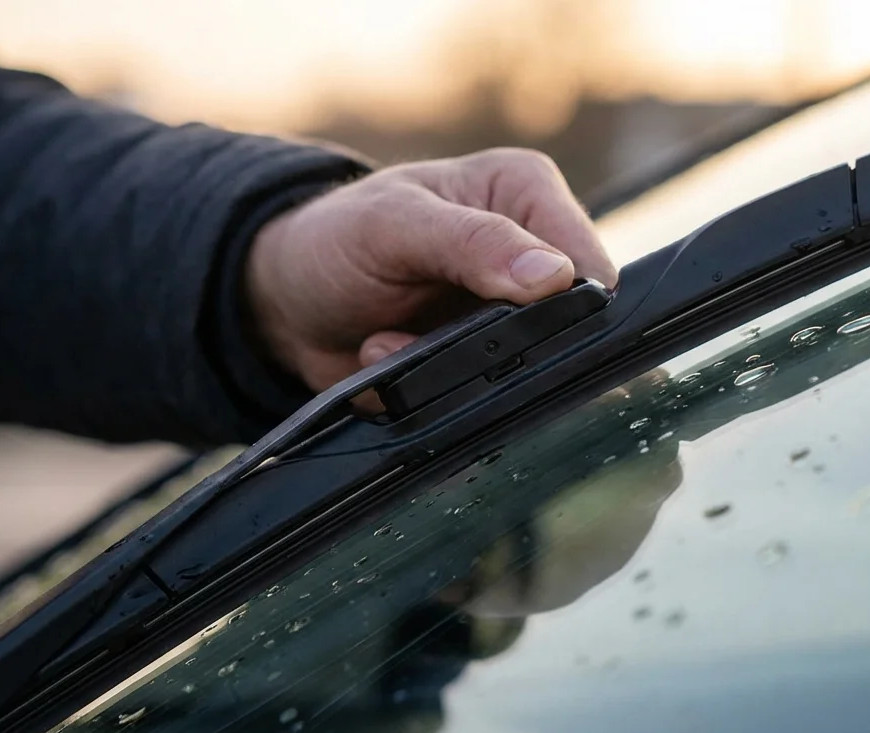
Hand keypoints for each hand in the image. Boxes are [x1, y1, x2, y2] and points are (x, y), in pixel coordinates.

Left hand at [245, 148, 617, 391]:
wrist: (283, 299)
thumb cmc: (337, 236)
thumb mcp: (396, 225)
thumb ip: (474, 243)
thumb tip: (555, 276)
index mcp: (527, 194)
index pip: (586, 261)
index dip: (563, 301)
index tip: (504, 316)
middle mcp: (529, 253)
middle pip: (565, 325)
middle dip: (495, 343)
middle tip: (431, 333)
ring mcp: (508, 314)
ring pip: (523, 371)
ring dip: (450, 371)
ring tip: (393, 339)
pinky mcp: (482, 363)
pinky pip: (480, 400)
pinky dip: (427, 392)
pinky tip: (389, 356)